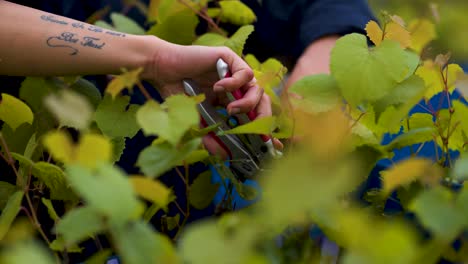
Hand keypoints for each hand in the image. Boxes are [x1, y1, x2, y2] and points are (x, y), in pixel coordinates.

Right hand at [142, 38, 277, 155]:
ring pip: (257, 89)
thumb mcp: (196, 122)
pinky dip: (235, 84)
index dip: (264, 130)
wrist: (162, 70)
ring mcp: (234, 73)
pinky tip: (218, 87)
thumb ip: (210, 138)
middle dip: (262, 120)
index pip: (254, 116)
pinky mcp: (230, 59)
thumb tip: (224, 156)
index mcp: (230, 101)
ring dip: (248, 103)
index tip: (272, 146)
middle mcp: (236, 87)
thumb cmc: (176, 94)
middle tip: (255, 132)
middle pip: (262, 104)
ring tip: (230, 110)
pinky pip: (245, 73)